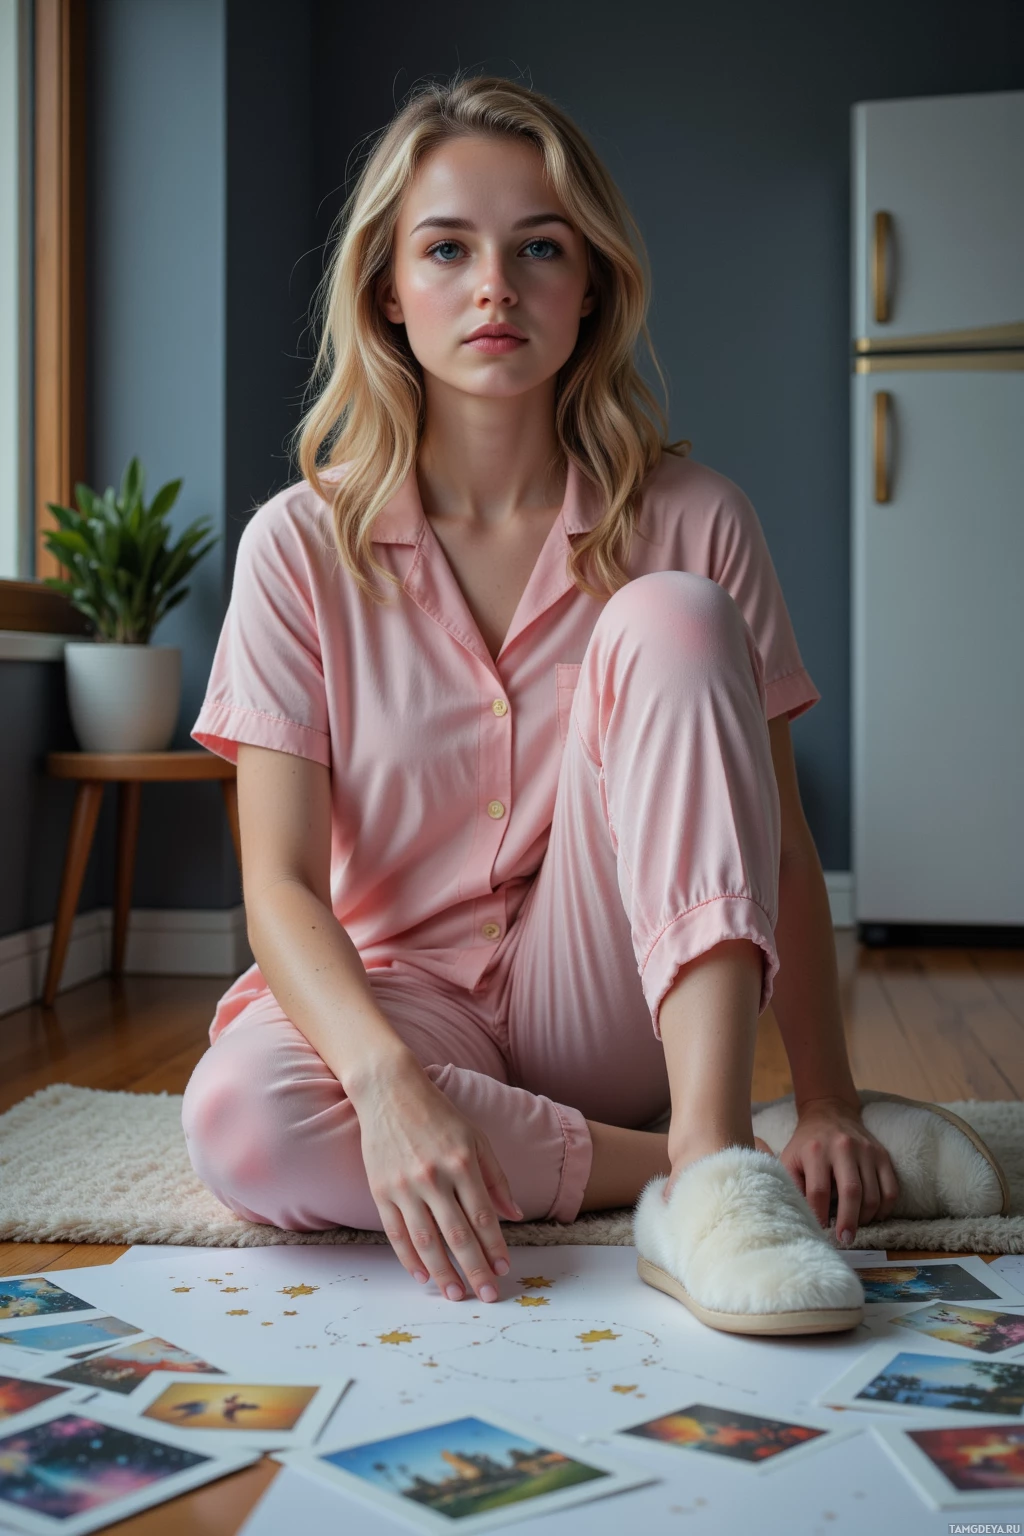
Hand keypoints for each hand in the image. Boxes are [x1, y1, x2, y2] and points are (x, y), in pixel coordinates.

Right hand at [350, 1054, 522, 1301]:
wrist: (389, 1091)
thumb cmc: (438, 1114)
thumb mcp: (475, 1138)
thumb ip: (495, 1178)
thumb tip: (514, 1215)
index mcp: (461, 1163)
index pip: (482, 1217)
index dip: (495, 1247)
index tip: (504, 1270)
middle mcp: (433, 1177)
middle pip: (457, 1235)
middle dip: (475, 1270)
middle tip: (488, 1296)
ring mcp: (404, 1186)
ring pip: (426, 1241)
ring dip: (443, 1273)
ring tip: (457, 1295)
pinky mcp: (380, 1190)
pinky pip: (396, 1233)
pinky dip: (409, 1258)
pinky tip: (422, 1277)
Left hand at [778, 1096, 899, 1243]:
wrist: (829, 1112)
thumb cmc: (806, 1143)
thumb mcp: (789, 1158)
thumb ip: (791, 1184)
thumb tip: (799, 1215)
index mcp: (815, 1150)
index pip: (819, 1190)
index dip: (819, 1214)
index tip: (819, 1229)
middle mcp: (843, 1148)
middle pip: (850, 1192)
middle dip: (848, 1221)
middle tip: (845, 1239)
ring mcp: (866, 1151)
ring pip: (873, 1195)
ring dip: (866, 1218)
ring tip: (856, 1226)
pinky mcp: (882, 1155)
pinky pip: (891, 1189)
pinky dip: (884, 1208)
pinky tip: (873, 1215)